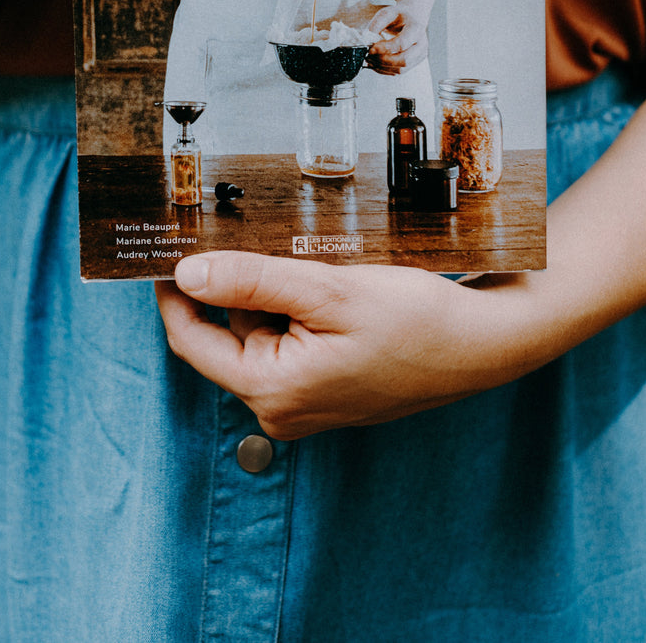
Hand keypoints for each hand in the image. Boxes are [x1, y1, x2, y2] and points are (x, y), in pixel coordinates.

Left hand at [155, 252, 534, 438]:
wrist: (483, 345)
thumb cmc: (415, 322)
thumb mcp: (326, 290)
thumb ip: (252, 281)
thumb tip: (187, 273)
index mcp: (273, 392)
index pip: (192, 340)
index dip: (172, 293)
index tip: (162, 249)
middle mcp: (283, 409)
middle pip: (230, 332)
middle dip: (240, 285)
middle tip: (258, 236)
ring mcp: (307, 402)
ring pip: (262, 332)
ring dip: (273, 294)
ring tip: (315, 267)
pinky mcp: (328, 389)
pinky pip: (291, 342)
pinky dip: (298, 309)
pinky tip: (329, 287)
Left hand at [366, 2, 428, 72]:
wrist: (413, 17)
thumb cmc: (401, 15)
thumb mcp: (388, 12)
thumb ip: (378, 23)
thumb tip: (369, 38)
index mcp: (417, 29)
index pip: (402, 44)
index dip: (385, 48)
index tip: (371, 48)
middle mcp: (422, 44)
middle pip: (404, 60)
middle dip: (383, 60)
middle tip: (369, 55)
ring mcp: (419, 55)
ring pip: (401, 69)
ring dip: (383, 67)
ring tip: (370, 59)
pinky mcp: (414, 62)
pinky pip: (399, 71)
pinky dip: (385, 70)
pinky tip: (376, 63)